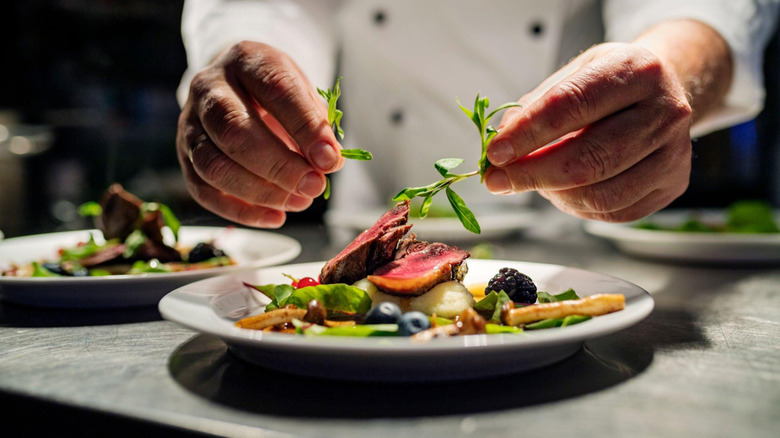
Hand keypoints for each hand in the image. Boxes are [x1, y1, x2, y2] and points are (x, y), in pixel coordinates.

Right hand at [176, 41, 342, 227]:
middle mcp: (209, 88)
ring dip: (261, 191)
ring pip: (213, 165)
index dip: (304, 127)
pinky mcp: (184, 156)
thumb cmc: (274, 93)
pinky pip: (204, 191)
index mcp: (245, 60)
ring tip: (300, 202)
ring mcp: (190, 123)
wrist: (235, 86)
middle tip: (313, 186)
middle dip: (279, 166)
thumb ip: (315, 122)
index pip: (274, 89)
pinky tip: (276, 216)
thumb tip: (327, 162)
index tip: (330, 159)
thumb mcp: (301, 92)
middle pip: (234, 131)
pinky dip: (241, 211)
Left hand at [485, 42, 692, 221]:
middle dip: (532, 174)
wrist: (664, 91)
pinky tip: (561, 190)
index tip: (495, 153)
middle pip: (588, 158)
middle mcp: (665, 110)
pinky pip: (613, 212)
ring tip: (532, 181)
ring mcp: (674, 152)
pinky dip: (576, 207)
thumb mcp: (573, 74)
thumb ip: (535, 106)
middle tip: (497, 180)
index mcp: (636, 70)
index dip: (527, 134)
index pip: (571, 105)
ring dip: (553, 194)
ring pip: (600, 194)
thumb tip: (501, 144)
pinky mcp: (673, 183)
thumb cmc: (610, 83)